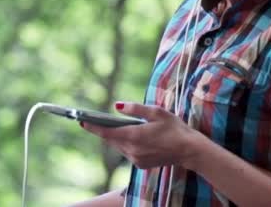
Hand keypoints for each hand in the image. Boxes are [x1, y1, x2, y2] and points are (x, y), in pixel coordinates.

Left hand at [80, 102, 201, 169]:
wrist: (189, 150)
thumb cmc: (174, 128)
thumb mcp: (156, 112)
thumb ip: (135, 109)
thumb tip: (117, 106)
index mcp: (134, 136)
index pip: (107, 132)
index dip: (93, 127)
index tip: (81, 121)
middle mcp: (132, 150)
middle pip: (111, 139)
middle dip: (104, 130)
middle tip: (94, 120)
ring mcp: (136, 159)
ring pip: (119, 146)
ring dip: (116, 137)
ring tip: (113, 126)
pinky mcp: (140, 164)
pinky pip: (127, 152)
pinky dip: (126, 144)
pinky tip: (132, 136)